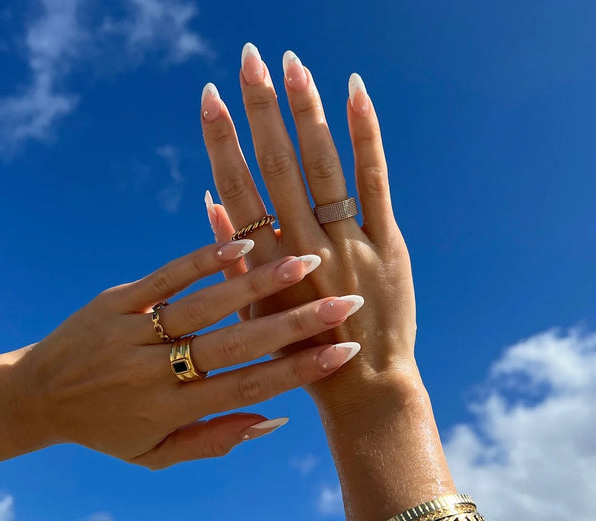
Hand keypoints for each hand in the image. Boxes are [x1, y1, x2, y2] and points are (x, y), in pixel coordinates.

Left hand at [13, 238, 362, 468]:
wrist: (33, 397)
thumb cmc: (105, 430)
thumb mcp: (155, 455)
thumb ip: (214, 440)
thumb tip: (274, 419)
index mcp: (170, 411)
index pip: (248, 389)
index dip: (299, 372)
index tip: (345, 353)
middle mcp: (155, 371)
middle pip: (236, 346)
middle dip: (295, 325)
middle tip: (344, 305)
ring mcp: (134, 331)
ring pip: (204, 306)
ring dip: (257, 284)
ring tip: (306, 263)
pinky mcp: (116, 300)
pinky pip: (164, 277)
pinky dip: (202, 261)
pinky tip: (241, 244)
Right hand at [201, 46, 417, 412]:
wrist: (363, 388)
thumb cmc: (300, 356)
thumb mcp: (254, 315)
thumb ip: (231, 260)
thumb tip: (211, 200)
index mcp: (265, 268)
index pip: (235, 189)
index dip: (220, 141)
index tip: (209, 96)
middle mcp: (303, 248)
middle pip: (275, 166)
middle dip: (259, 109)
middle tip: (248, 57)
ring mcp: (347, 243)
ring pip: (322, 165)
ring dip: (306, 111)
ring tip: (292, 63)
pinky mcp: (386, 244)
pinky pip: (374, 181)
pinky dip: (365, 135)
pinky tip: (354, 92)